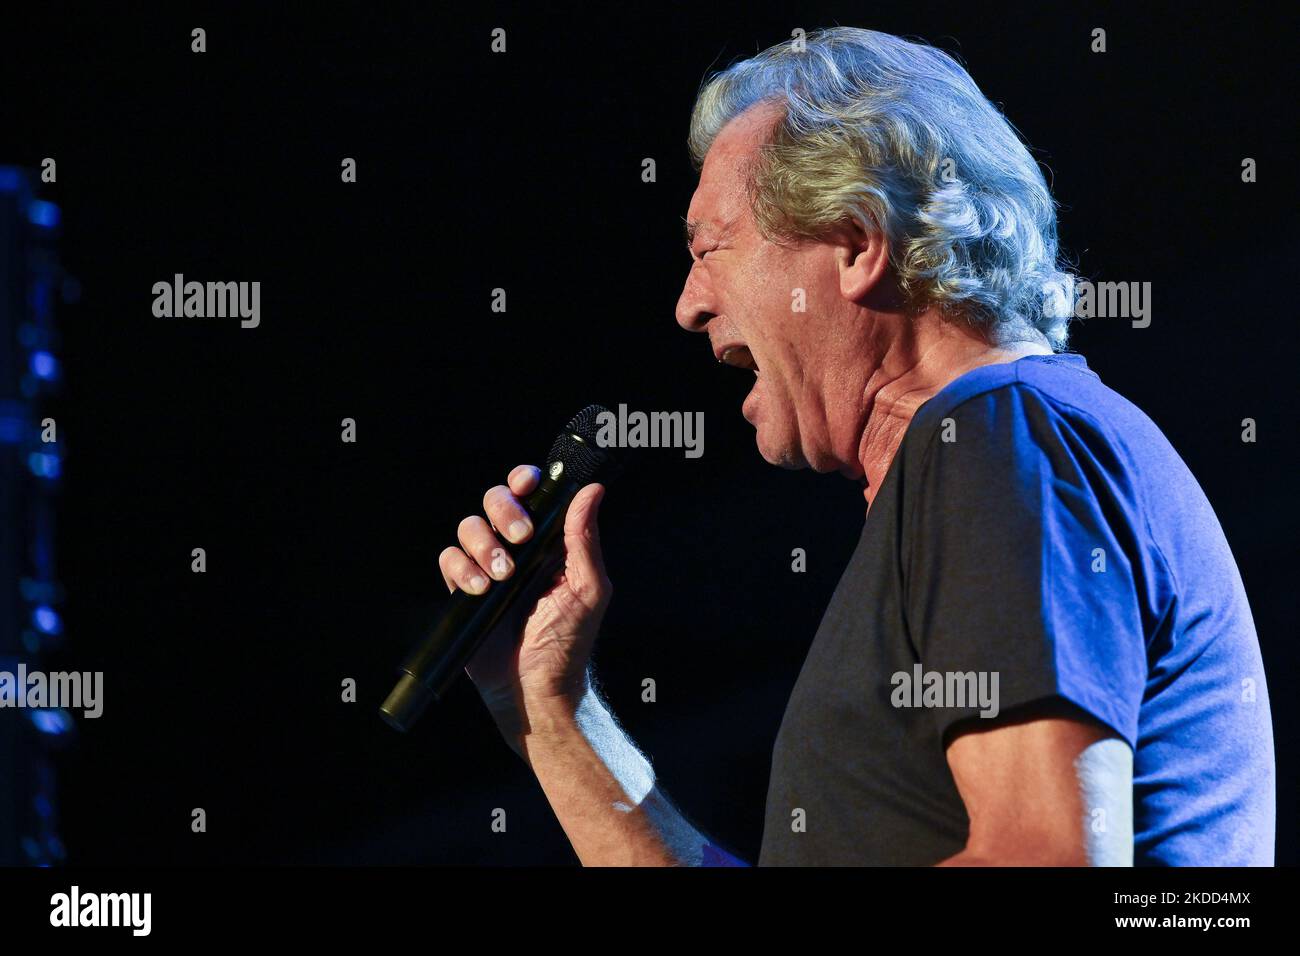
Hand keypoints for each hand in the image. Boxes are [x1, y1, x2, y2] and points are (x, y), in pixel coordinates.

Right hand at [437, 464, 611, 751]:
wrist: (536, 688)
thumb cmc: (569, 642)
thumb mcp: (589, 588)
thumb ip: (585, 539)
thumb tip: (592, 490)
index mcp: (548, 542)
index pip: (531, 496)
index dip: (523, 481)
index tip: (526, 484)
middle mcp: (516, 549)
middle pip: (494, 500)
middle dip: (504, 511)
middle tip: (520, 538)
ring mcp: (487, 568)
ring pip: (468, 527)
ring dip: (482, 544)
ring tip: (501, 575)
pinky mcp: (462, 591)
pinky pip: (449, 560)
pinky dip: (461, 568)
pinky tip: (480, 589)